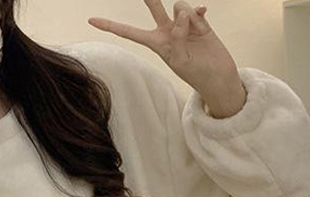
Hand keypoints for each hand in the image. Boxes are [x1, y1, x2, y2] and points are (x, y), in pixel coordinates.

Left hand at [88, 1, 247, 117]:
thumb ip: (177, 37)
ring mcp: (183, 24)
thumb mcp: (181, 61)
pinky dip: (198, 13)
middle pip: (154, 7)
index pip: (129, 32)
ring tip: (196, 33)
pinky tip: (203, 17)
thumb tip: (179, 14)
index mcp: (157, 44)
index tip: (91, 20)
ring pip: (178, 6)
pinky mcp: (198, 20)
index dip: (110, 26)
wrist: (218, 75)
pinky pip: (194, 9)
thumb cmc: (197, 74)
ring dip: (187, 18)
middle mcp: (167, 31)